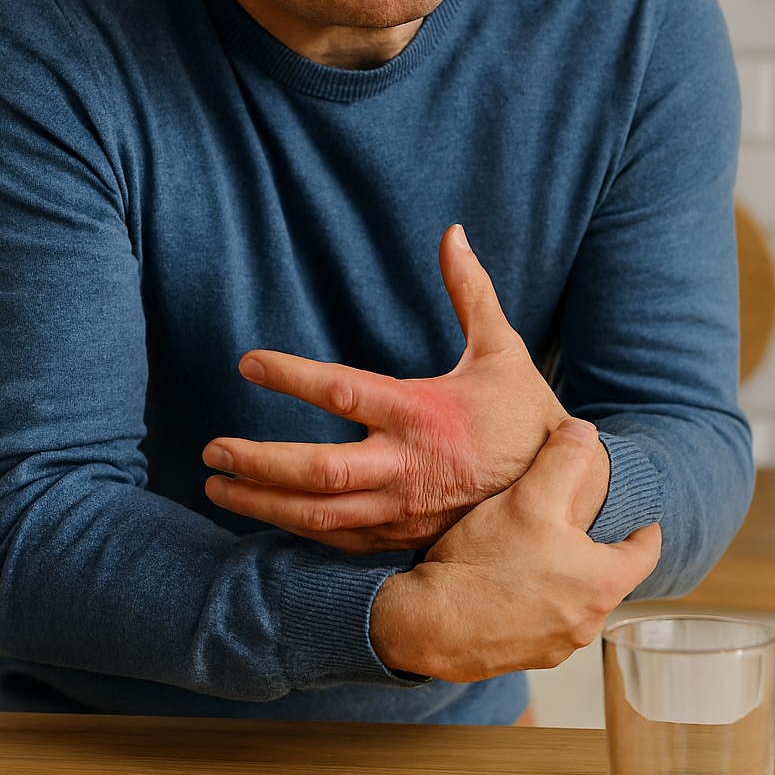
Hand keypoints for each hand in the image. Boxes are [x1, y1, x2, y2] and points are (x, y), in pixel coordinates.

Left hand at [204, 225, 606, 551]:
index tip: (248, 362)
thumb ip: (471, 291)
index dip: (291, 376)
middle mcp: (405, 467)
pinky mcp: (403, 538)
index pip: (342, 392)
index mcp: (422, 414)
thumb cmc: (525, 414)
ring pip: (318, 515)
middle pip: (315, 470)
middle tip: (211, 450)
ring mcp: (401, 511)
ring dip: (262, 504)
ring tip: (217, 488)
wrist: (562, 490)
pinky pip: (339, 542)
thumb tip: (453, 233)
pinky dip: (297, 532)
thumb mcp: (502, 349)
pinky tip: (266, 518)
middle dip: (257, 462)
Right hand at [368, 419, 661, 681]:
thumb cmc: (484, 563)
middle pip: (608, 575)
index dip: (642, 525)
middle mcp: (589, 621)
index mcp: (603, 583)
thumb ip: (565, 458)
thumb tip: (585, 431)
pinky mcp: (526, 656)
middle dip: (593, 547)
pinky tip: (506, 579)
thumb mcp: (529, 496)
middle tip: (571, 520)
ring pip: (574, 599)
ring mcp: (558, 645)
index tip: (633, 511)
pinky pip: (543, 622)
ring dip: (563, 575)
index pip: (646, 551)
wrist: (428, 624)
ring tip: (534, 546)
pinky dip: (535, 601)